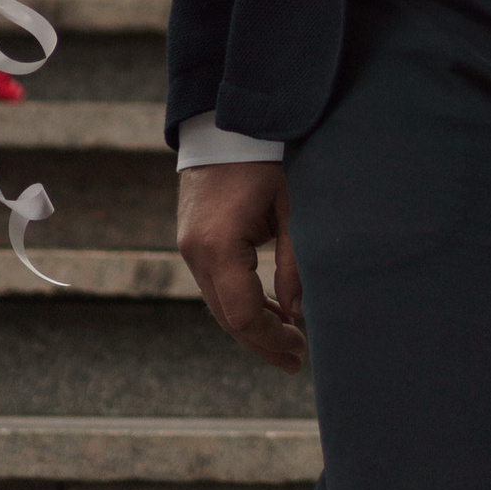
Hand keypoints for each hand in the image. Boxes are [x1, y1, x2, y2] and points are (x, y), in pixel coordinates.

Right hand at [176, 161, 304, 370]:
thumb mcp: (287, 209)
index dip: (271, 338)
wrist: (223, 129)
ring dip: (253, 326)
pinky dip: (242, 303)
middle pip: (228, 318)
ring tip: (289, 341)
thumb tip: (297, 313)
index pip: (242, 315)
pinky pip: (218, 287)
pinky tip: (271, 312)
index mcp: (220, 247)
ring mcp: (191, 251)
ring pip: (220, 306)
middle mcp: (197, 255)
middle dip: (262, 342)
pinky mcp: (193, 245)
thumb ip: (292, 263)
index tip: (300, 346)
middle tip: (297, 360)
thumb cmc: (262, 164)